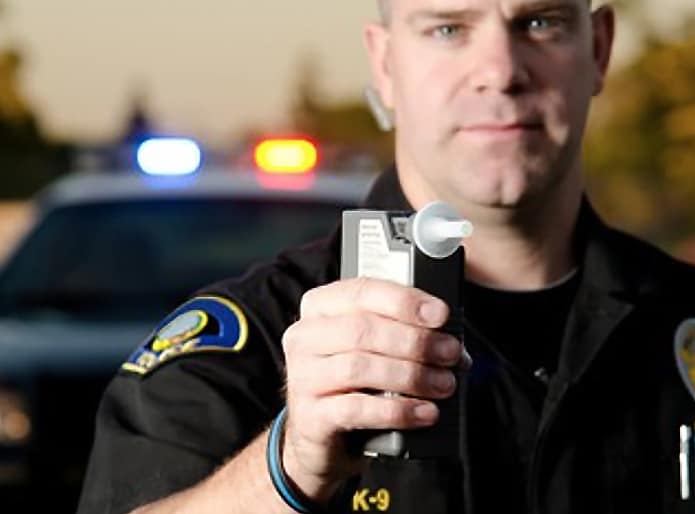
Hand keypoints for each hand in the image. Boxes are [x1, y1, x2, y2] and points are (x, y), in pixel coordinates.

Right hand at [280, 277, 472, 501]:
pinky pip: (356, 410)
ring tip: (443, 384)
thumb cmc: (352, 381)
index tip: (440, 314)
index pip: (362, 292)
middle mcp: (305, 337)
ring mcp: (302, 377)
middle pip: (362, 330)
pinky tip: (423, 412)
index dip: (404, 301)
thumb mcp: (370, 348)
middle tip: (449, 353)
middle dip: (415, 341)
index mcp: (321, 307)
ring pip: (359, 367)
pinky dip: (397, 410)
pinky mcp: (310, 417)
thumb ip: (402, 332)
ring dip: (410, 375)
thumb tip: (449, 339)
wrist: (320, 435)